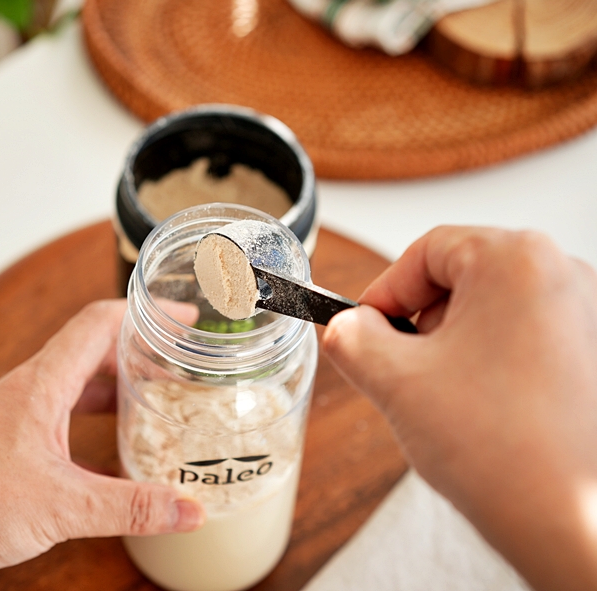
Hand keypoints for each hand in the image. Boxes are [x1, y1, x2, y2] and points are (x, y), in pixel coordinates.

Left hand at [0, 300, 204, 575]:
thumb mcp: (59, 507)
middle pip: (93, 350)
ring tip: (156, 400)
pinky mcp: (6, 441)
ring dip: (117, 387)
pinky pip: (61, 414)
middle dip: (141, 352)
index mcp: (41, 386)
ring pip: (76, 383)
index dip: (145, 314)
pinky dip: (93, 419)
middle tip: (181, 365)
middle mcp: (27, 391)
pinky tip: (110, 448)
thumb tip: (185, 510)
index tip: (183, 317)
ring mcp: (15, 414)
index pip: (98, 323)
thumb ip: (129, 508)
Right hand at [321, 226, 596, 590]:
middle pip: (463, 277)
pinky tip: (485, 410)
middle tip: (406, 369)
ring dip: (457, 346)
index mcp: (516, 261)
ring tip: (449, 398)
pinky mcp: (595, 355)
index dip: (385, 292)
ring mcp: (588, 316)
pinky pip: (528, 339)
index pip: (426, 251)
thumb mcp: (393, 382)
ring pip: (494, 311)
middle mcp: (564, 276)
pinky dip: (495, 364)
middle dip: (423, 323)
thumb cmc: (502, 449)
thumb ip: (351, 339)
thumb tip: (345, 328)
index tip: (366, 326)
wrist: (570, 520)